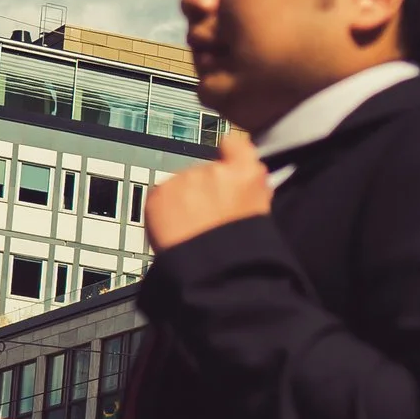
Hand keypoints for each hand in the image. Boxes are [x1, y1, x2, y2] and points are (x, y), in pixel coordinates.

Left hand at [146, 126, 274, 252]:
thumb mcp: (259, 215)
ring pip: (181, 186)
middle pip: (204, 172)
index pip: (235, 145)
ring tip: (193, 233)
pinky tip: (177, 234)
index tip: (225, 161)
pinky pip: (161, 199)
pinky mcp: (160, 194)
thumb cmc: (241, 253)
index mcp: (245, 175)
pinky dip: (165, 214)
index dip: (229, 154)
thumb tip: (245, 181)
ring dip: (184, 203)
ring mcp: (184, 180)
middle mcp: (214, 171)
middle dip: (204, 191)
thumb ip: (251, 190)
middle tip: (208, 221)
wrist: (212, 274)